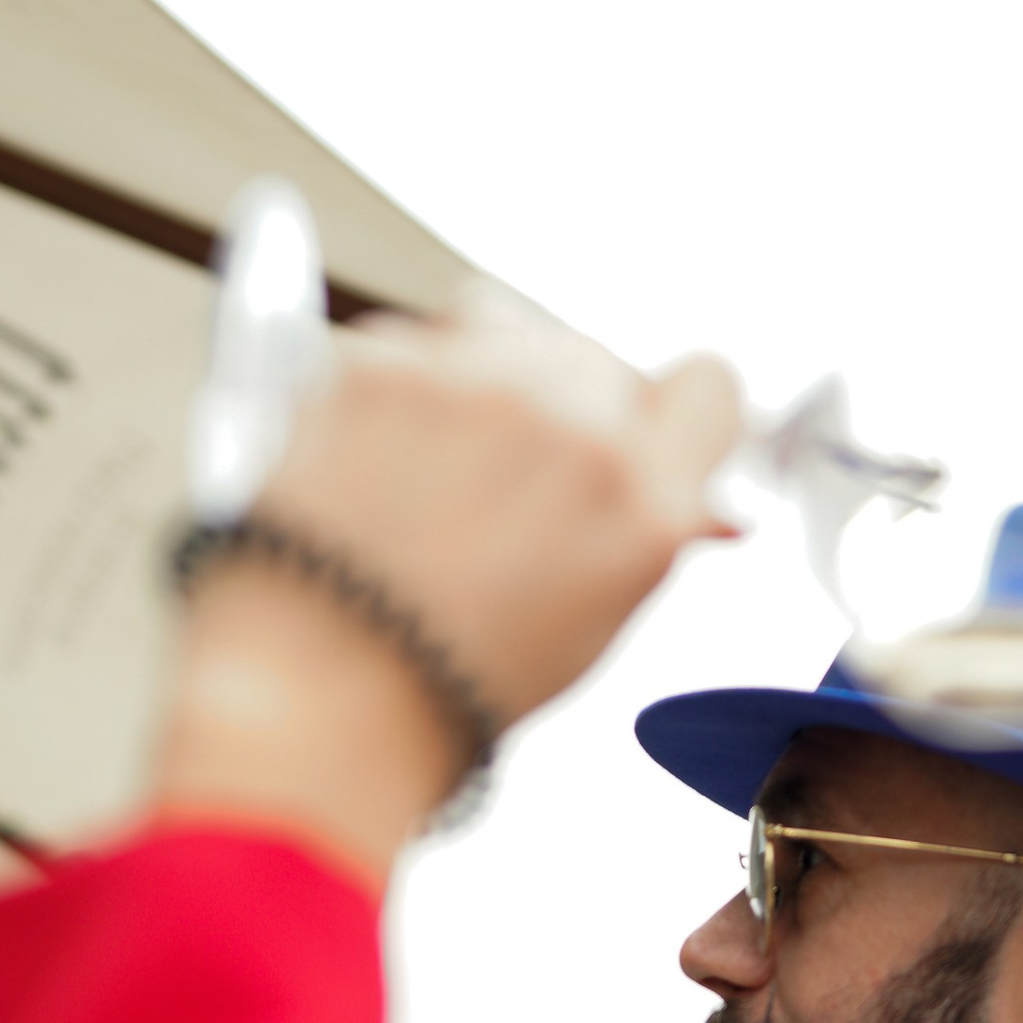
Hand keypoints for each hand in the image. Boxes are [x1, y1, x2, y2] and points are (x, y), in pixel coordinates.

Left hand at [152, 307, 742, 878]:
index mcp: (640, 496)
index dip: (675, 416)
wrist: (313, 695)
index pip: (709, 387)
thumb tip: (689, 497)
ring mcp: (467, 380)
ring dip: (489, 374)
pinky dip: (400, 390)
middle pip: (598, 359)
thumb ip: (648, 534)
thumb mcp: (593, 620)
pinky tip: (380, 464)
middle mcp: (566, 422)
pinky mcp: (375, 361)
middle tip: (517, 481)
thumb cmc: (450, 683)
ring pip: (505, 327)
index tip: (646, 436)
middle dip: (569, 409)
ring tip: (446, 462)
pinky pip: (411, 344)